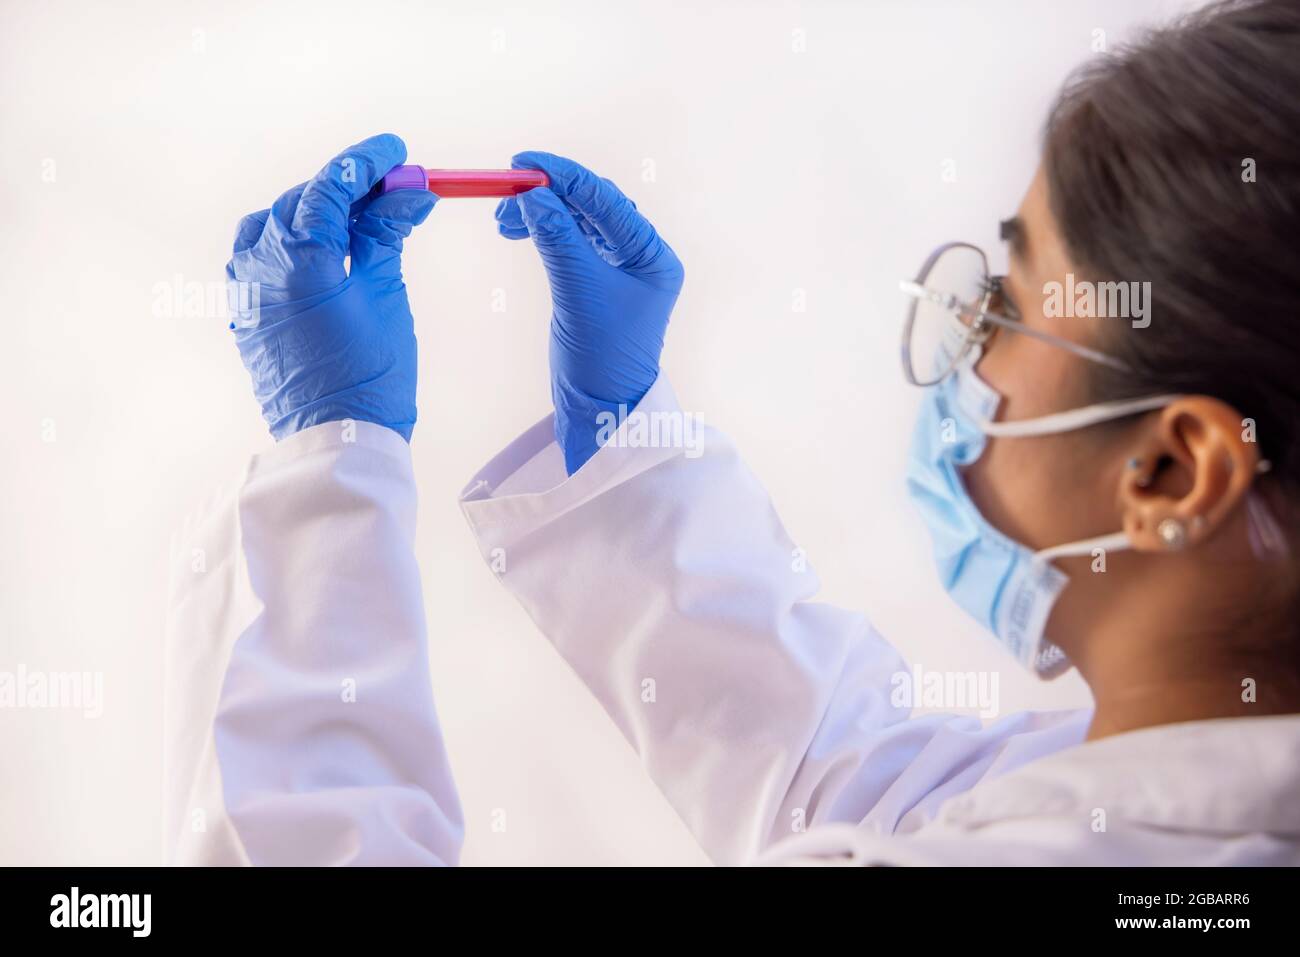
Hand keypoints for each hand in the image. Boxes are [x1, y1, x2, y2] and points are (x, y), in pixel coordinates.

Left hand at [227, 133, 435, 440]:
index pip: (331, 186)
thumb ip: (387, 233)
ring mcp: (244, 291)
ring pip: (274, 223)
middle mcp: (259, 268)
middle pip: (303, 200)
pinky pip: (258, 255)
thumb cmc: (371, 375)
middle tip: (394, 189)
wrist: (338, 440)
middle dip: (348, 188)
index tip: (397, 153)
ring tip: (357, 221)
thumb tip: (408, 189)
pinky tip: (323, 251)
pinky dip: (291, 241)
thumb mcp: (387, 295)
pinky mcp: (244, 313)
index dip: (367, 163)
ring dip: (315, 212)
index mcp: (298, 261)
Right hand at [495, 151, 683, 472]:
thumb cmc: (602, 356)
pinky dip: (545, 234)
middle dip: (549, 195)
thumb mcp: (578, 290)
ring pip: (578, 223)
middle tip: (507, 192)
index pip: (606, 199)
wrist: (601, 409)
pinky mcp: (598, 285)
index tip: (523, 163)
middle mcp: (642, 257)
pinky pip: (571, 244)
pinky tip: (519, 232)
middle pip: (593, 206)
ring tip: (504, 221)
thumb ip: (557, 238)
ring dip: (542, 215)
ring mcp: (621, 271)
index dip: (563, 176)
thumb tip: (533, 194)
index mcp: (652, 255)